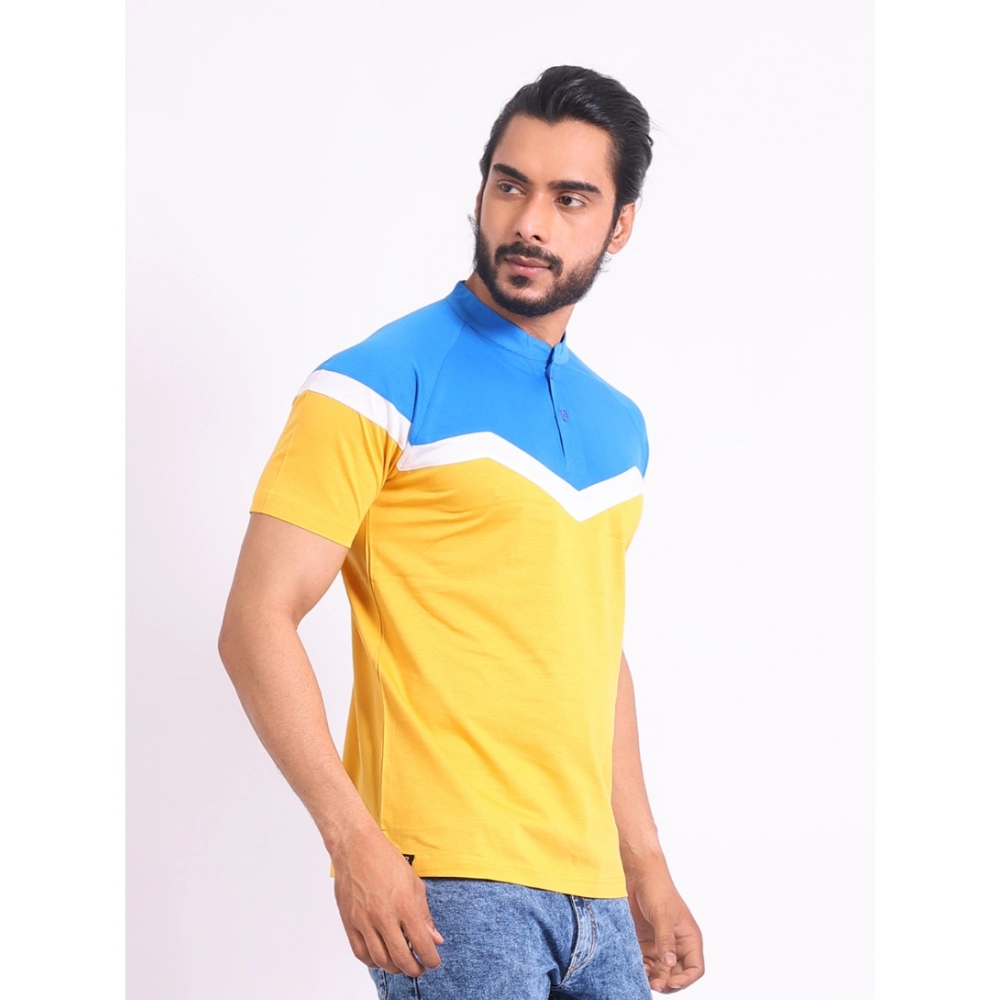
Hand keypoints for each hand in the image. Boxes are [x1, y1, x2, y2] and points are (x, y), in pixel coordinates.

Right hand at [330, 821, 444, 976]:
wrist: (355, 847)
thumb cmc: (385, 860)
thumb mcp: (414, 883)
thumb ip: (424, 915)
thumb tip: (435, 938)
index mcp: (404, 905)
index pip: (422, 944)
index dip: (431, 959)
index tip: (434, 961)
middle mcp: (384, 916)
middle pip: (401, 958)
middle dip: (414, 969)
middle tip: (419, 968)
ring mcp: (364, 920)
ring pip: (381, 960)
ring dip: (394, 968)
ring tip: (402, 964)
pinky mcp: (349, 922)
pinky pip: (361, 953)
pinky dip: (373, 962)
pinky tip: (381, 958)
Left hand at [626, 861, 703, 991]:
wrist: (637, 875)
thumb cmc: (656, 888)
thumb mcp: (662, 914)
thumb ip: (665, 939)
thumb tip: (670, 963)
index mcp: (688, 938)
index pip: (695, 968)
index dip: (686, 979)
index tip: (673, 983)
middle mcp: (677, 944)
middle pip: (677, 974)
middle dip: (668, 983)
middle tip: (655, 984)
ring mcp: (660, 945)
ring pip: (661, 973)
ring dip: (654, 979)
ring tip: (644, 976)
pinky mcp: (645, 943)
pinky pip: (647, 964)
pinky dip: (643, 969)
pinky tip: (637, 967)